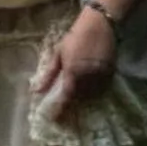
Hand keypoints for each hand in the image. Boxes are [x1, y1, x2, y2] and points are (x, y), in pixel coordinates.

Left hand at [32, 5, 117, 123]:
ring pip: (92, 96)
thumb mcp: (58, 53)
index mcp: (72, 72)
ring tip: (78, 101)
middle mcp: (87, 77)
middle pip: (80, 99)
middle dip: (72, 106)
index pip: (66, 97)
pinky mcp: (111, 74)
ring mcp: (101, 76)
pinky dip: (95, 93)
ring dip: (84, 100)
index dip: (60, 110)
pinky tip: (90, 90)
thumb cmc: (75, 37)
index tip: (54, 120)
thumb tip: (36, 91)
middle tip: (66, 112)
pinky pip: (102, 90)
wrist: (99, 24)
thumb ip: (49, 74)